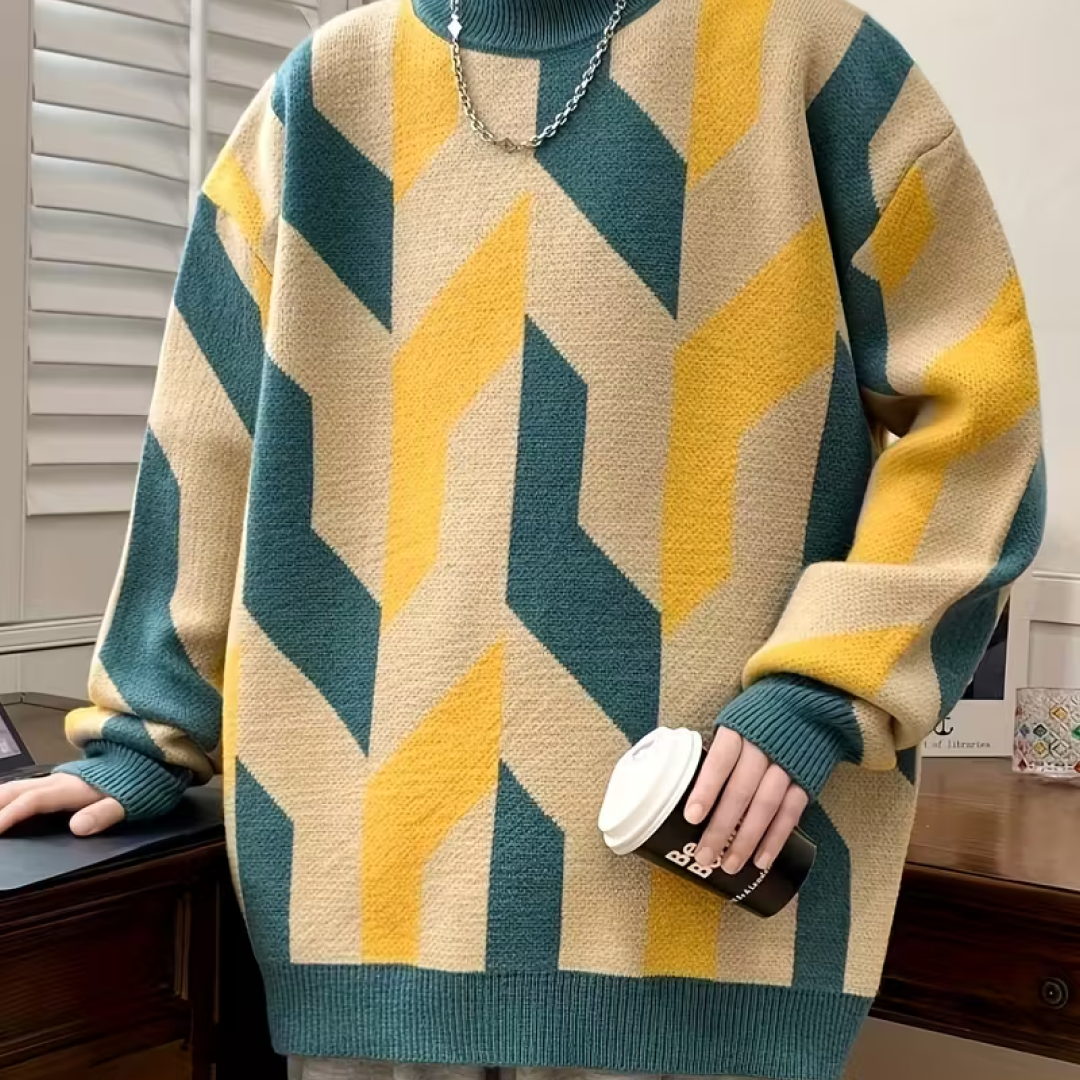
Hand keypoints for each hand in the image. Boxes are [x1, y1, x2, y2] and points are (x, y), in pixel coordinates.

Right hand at [0, 774, 124, 836]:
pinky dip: (4, 799)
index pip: (32, 800)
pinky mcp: (54, 782)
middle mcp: (56, 780)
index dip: (9, 815)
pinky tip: (0, 810)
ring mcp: (53, 779)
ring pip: (14, 787)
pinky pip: (22, 789)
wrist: (143, 760)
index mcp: (71, 787)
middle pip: (14, 790)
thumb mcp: (126, 801)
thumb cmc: (134, 785)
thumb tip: (77, 827)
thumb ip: (104, 813)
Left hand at [684, 728, 807, 875]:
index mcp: (739, 730)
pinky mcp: (806, 779)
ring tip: (730, 865)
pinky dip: (776, 838)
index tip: (691, 818)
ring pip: (766, 806)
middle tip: (705, 856)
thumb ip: (714, 752)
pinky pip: (791, 813)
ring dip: (747, 839)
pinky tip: (761, 861)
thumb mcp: (733, 724)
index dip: (706, 789)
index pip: (720, 761)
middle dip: (722, 827)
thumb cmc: (754, 722)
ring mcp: (787, 765)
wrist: (806, 705)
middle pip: (741, 791)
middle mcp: (764, 747)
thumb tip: (680, 785)